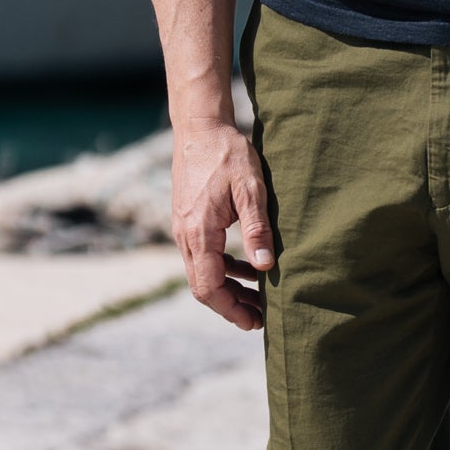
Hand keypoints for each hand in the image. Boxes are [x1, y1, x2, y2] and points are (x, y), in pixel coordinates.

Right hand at [171, 119, 273, 330]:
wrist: (199, 127)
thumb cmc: (227, 153)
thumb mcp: (250, 188)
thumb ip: (256, 228)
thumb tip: (265, 266)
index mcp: (199, 232)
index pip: (208, 286)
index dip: (230, 309)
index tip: (254, 321)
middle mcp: (185, 236)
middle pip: (203, 286)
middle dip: (231, 305)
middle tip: (261, 317)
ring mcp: (184, 229)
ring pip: (202, 272)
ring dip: (228, 288)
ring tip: (258, 298)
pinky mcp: (189, 222)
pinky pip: (202, 256)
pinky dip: (223, 268)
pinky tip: (246, 268)